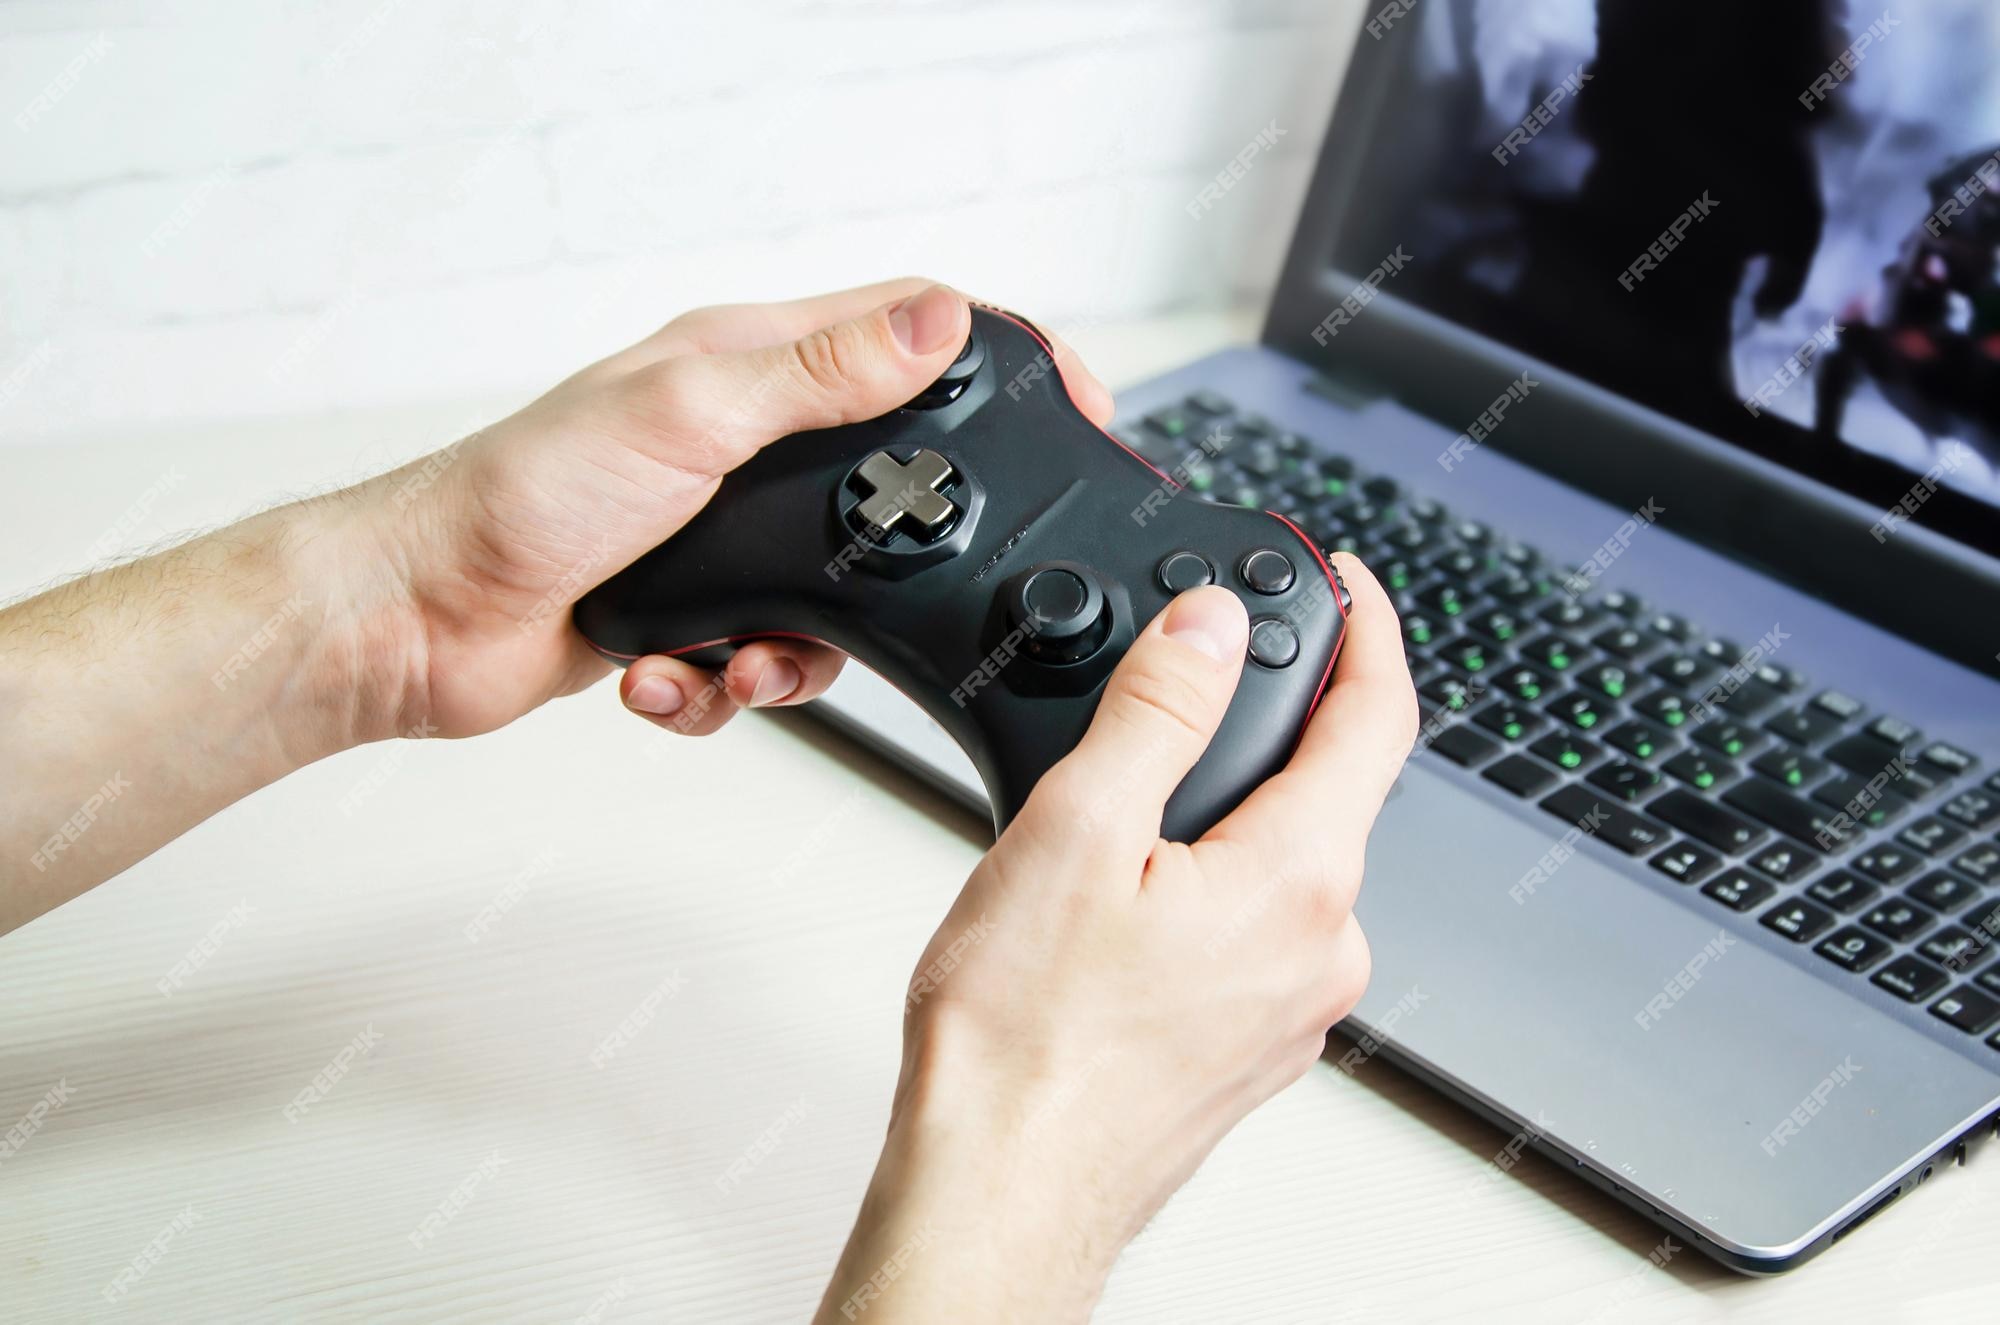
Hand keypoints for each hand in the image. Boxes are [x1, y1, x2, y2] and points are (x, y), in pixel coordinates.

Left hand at [351, 278, 1114, 741]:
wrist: (416, 622)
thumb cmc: (514, 498)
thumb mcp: (686, 417)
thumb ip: (819, 376)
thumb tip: (937, 322)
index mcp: (748, 365)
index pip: (908, 330)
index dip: (998, 359)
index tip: (1074, 404)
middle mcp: (744, 442)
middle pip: (890, 482)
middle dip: (904, 551)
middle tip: (926, 586)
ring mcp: (724, 531)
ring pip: (837, 596)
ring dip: (799, 649)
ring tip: (745, 658)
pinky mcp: (700, 611)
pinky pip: (768, 659)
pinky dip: (727, 685)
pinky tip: (673, 675)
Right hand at [816, 557, 1415, 1322]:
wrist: (1000, 1195)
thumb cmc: (1024, 1044)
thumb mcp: (1077, 830)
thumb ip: (1157, 711)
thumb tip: (1209, 626)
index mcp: (1299, 879)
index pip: (1378, 717)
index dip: (1368, 626)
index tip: (1345, 580)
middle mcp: (1323, 948)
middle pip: (1327, 790)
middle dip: (1263, 727)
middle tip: (1180, 685)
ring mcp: (1291, 1009)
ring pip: (1279, 866)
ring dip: (1220, 816)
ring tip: (1110, 819)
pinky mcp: (1249, 1049)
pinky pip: (1249, 934)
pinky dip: (1201, 890)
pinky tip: (1112, 912)